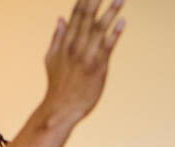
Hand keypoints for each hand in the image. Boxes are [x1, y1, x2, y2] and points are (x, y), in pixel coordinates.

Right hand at [44, 0, 124, 123]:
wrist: (61, 107)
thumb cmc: (58, 84)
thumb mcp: (51, 58)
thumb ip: (57, 37)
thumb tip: (60, 18)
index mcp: (65, 41)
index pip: (76, 14)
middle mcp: (75, 45)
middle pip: (88, 16)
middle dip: (97, 0)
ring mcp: (86, 55)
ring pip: (99, 28)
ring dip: (111, 11)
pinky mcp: (98, 67)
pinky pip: (107, 47)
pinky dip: (115, 33)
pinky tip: (123, 22)